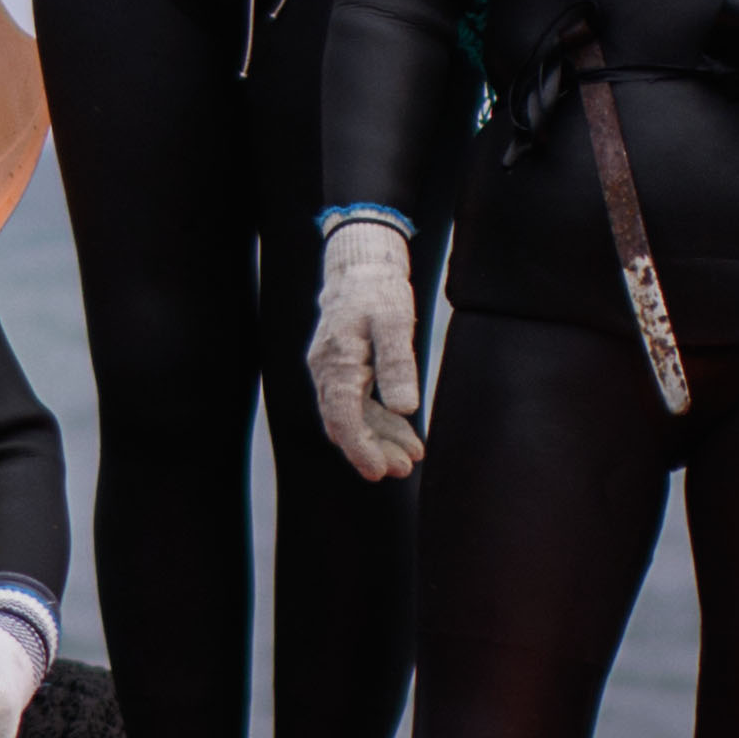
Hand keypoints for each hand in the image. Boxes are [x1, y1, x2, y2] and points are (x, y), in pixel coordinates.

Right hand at [310, 218, 425, 482]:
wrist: (360, 265)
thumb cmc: (378, 290)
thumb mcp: (395, 321)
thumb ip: (398, 363)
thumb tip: (405, 408)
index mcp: (337, 361)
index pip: (343, 416)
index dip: (361, 448)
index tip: (380, 472)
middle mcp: (327, 371)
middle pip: (345, 423)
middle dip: (373, 451)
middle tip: (404, 470)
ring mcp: (332, 371)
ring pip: (351, 417)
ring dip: (378, 439)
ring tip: (410, 457)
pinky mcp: (343, 370)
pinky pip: (356, 404)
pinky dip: (378, 421)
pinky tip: (402, 431)